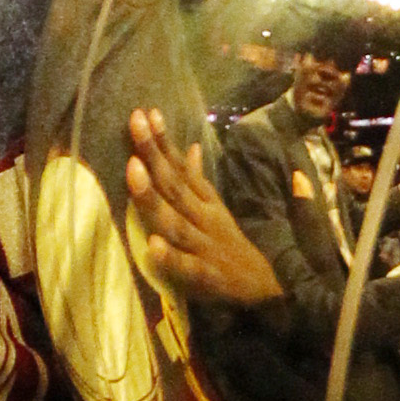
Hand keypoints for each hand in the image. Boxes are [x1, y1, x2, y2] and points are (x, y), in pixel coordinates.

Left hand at [124, 107, 287, 306]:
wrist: (268, 288)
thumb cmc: (230, 245)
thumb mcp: (217, 208)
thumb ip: (197, 180)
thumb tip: (188, 145)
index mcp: (206, 203)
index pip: (181, 168)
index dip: (163, 141)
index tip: (146, 112)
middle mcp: (203, 218)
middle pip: (174, 185)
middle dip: (153, 154)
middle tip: (135, 122)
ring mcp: (204, 246)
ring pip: (174, 221)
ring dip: (153, 197)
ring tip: (132, 170)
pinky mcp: (206, 277)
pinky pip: (186, 266)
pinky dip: (170, 257)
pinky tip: (151, 245)